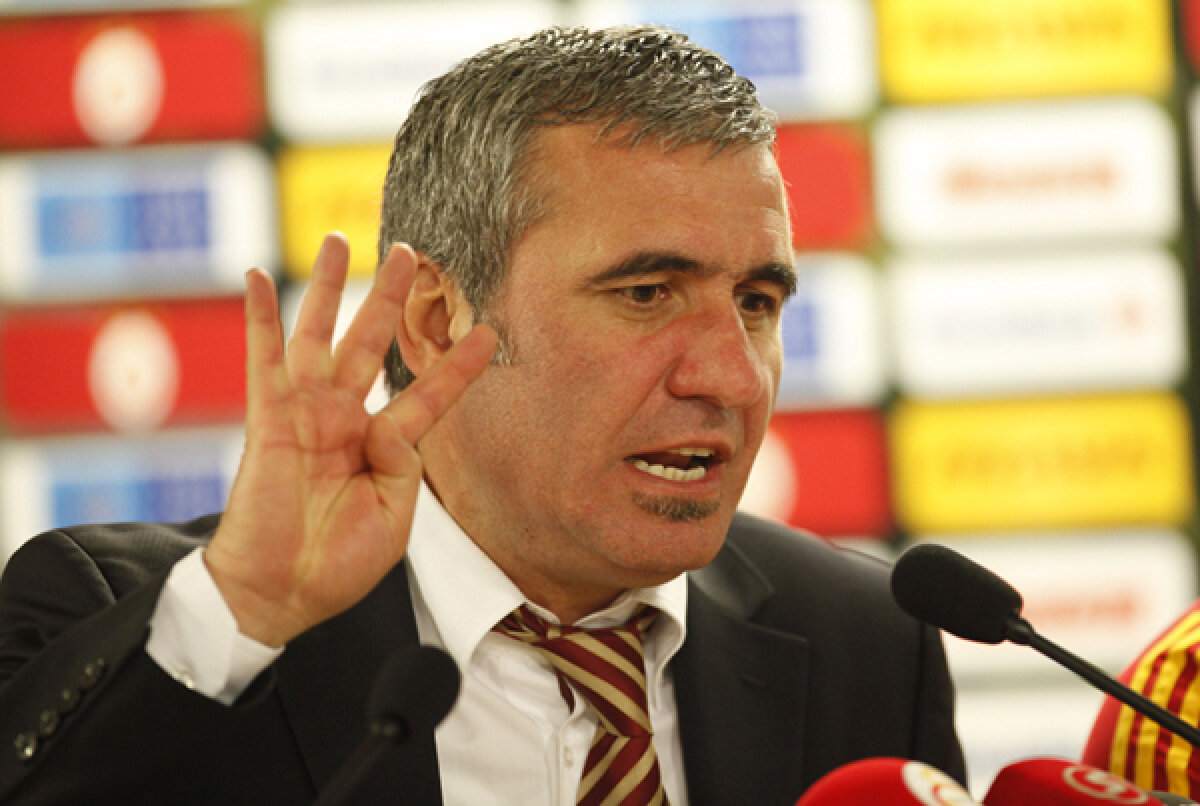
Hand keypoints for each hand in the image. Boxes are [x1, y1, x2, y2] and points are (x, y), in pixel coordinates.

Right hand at [204, 233, 495, 646]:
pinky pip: (263, 359)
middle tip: (412, 252)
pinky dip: (260, 317)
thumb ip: (402, 465)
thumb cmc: (338, 563)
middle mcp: (346, 420)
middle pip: (372, 343)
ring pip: (321, 336)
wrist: (282, 592)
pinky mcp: (268, 420)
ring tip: (341, 239)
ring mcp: (306, 415)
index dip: (458, 366)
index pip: (428, 393)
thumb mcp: (394, 518)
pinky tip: (259, 275)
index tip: (491, 333)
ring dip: (330, 288)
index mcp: (383, 446)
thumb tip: (387, 424)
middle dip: (390, 297)